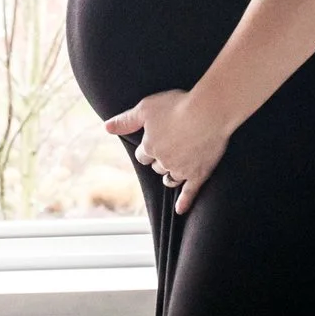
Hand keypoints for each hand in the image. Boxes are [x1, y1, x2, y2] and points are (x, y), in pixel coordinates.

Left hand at [104, 88, 232, 213]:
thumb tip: (106, 127)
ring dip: (169, 176)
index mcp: (150, 146)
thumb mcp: (146, 108)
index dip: (146, 149)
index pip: (142, 155)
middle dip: (159, 161)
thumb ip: (126, 120)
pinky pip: (190, 192)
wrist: (208, 112)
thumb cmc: (177, 106)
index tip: (152, 144)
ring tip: (172, 173)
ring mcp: (181, 169)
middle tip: (168, 151)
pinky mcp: (198, 174)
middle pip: (157, 167)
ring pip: (170, 178)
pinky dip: (184, 202)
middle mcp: (163, 161)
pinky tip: (180, 210)